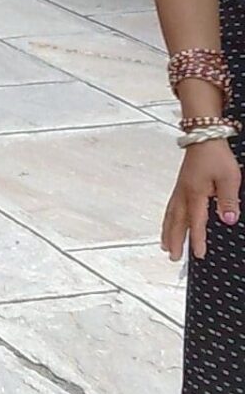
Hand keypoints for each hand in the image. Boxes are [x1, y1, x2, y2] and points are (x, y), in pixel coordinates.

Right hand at [163, 136, 242, 262]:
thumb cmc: (217, 156)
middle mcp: (184, 193)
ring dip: (167, 231)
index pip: (196, 221)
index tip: (198, 254)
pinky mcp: (181, 185)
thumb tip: (227, 220)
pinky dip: (167, 218)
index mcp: (196, 193)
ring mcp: (180, 189)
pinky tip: (168, 222)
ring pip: (170, 215)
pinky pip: (171, 206)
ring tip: (164, 244)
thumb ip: (228, 200)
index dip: (197, 239)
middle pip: (176, 221)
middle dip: (174, 240)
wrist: (203, 137)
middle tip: (172, 256)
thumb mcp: (230, 178)